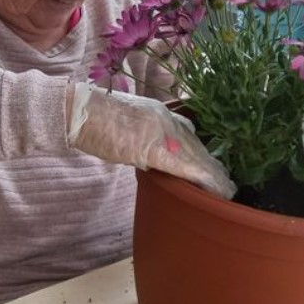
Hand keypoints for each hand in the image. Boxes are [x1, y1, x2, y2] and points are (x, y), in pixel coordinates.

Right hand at [67, 83, 235, 198]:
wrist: (77, 113)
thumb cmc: (87, 118)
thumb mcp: (120, 121)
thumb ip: (136, 132)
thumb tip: (138, 149)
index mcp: (158, 111)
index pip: (187, 131)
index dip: (198, 149)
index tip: (206, 161)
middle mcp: (167, 119)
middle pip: (197, 146)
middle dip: (210, 164)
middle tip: (224, 181)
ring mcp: (164, 133)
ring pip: (199, 157)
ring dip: (214, 176)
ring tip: (226, 191)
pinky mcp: (157, 151)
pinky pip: (189, 168)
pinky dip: (206, 181)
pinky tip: (219, 192)